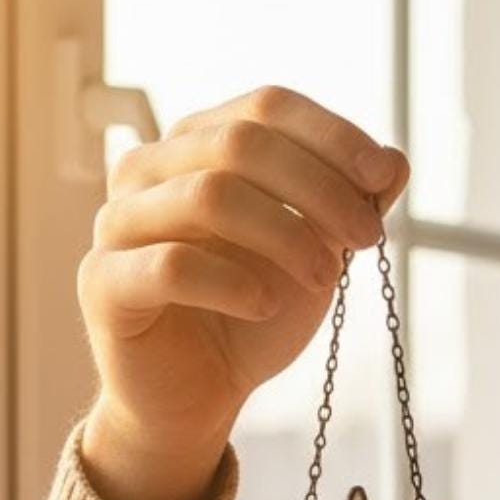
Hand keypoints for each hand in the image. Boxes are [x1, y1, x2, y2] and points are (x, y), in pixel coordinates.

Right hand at [77, 84, 409, 467]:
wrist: (200, 392)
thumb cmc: (254, 311)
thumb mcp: (317, 252)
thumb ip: (349, 205)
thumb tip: (395, 161)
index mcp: (198, 145)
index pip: (266, 107)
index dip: (331, 135)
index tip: (383, 176)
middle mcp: (149, 170)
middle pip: (240, 142)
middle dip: (319, 187)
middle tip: (367, 237)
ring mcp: (119, 222)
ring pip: (207, 194)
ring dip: (285, 235)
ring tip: (326, 280)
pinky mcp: (104, 282)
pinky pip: (171, 264)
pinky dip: (234, 283)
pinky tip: (266, 306)